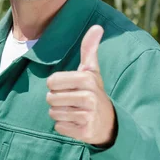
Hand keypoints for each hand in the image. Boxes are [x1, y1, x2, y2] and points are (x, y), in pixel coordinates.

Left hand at [46, 25, 116, 145]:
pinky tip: (76, 123)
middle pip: (50, 98)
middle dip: (56, 100)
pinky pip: (58, 127)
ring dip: (60, 113)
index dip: (55, 85)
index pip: (51, 82)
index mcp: (87, 79)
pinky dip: (64, 126)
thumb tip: (97, 26)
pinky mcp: (84, 132)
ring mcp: (88, 116)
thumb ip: (90, 49)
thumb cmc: (94, 92)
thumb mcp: (92, 71)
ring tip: (74, 111)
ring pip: (53, 113)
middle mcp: (89, 97)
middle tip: (71, 101)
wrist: (109, 123)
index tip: (68, 87)